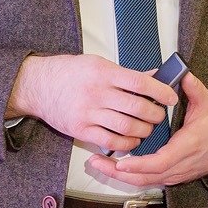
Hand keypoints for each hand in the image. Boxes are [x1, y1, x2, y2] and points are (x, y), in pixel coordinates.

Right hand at [8, 54, 177, 154]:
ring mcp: (88, 112)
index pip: (140, 82)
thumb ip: (124, 73)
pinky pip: (111, 142)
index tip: (170, 97)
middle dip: (155, 114)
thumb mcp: (96, 63)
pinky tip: (132, 139)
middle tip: (159, 115)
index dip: (160, 92)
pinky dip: (127, 143)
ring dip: (143, 130)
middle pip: (136, 107)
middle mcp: (96, 92)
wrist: (37, 85)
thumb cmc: (68, 72)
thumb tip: (154, 76)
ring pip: (127, 127)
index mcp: (103, 72)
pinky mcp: (80, 129)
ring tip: (147, 128)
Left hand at [86, 71, 207, 187]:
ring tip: (99, 165)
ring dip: (121, 176)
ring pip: (146, 181)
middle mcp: (180, 164)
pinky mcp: (173, 174)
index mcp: (187, 146)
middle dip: (119, 172)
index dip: (139, 164)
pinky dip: (131, 175)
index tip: (120, 162)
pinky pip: (150, 179)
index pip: (160, 162)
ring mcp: (177, 172)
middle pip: (147, 176)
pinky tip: (114, 167)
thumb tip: (182, 72)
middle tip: (96, 162)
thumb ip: (193, 88)